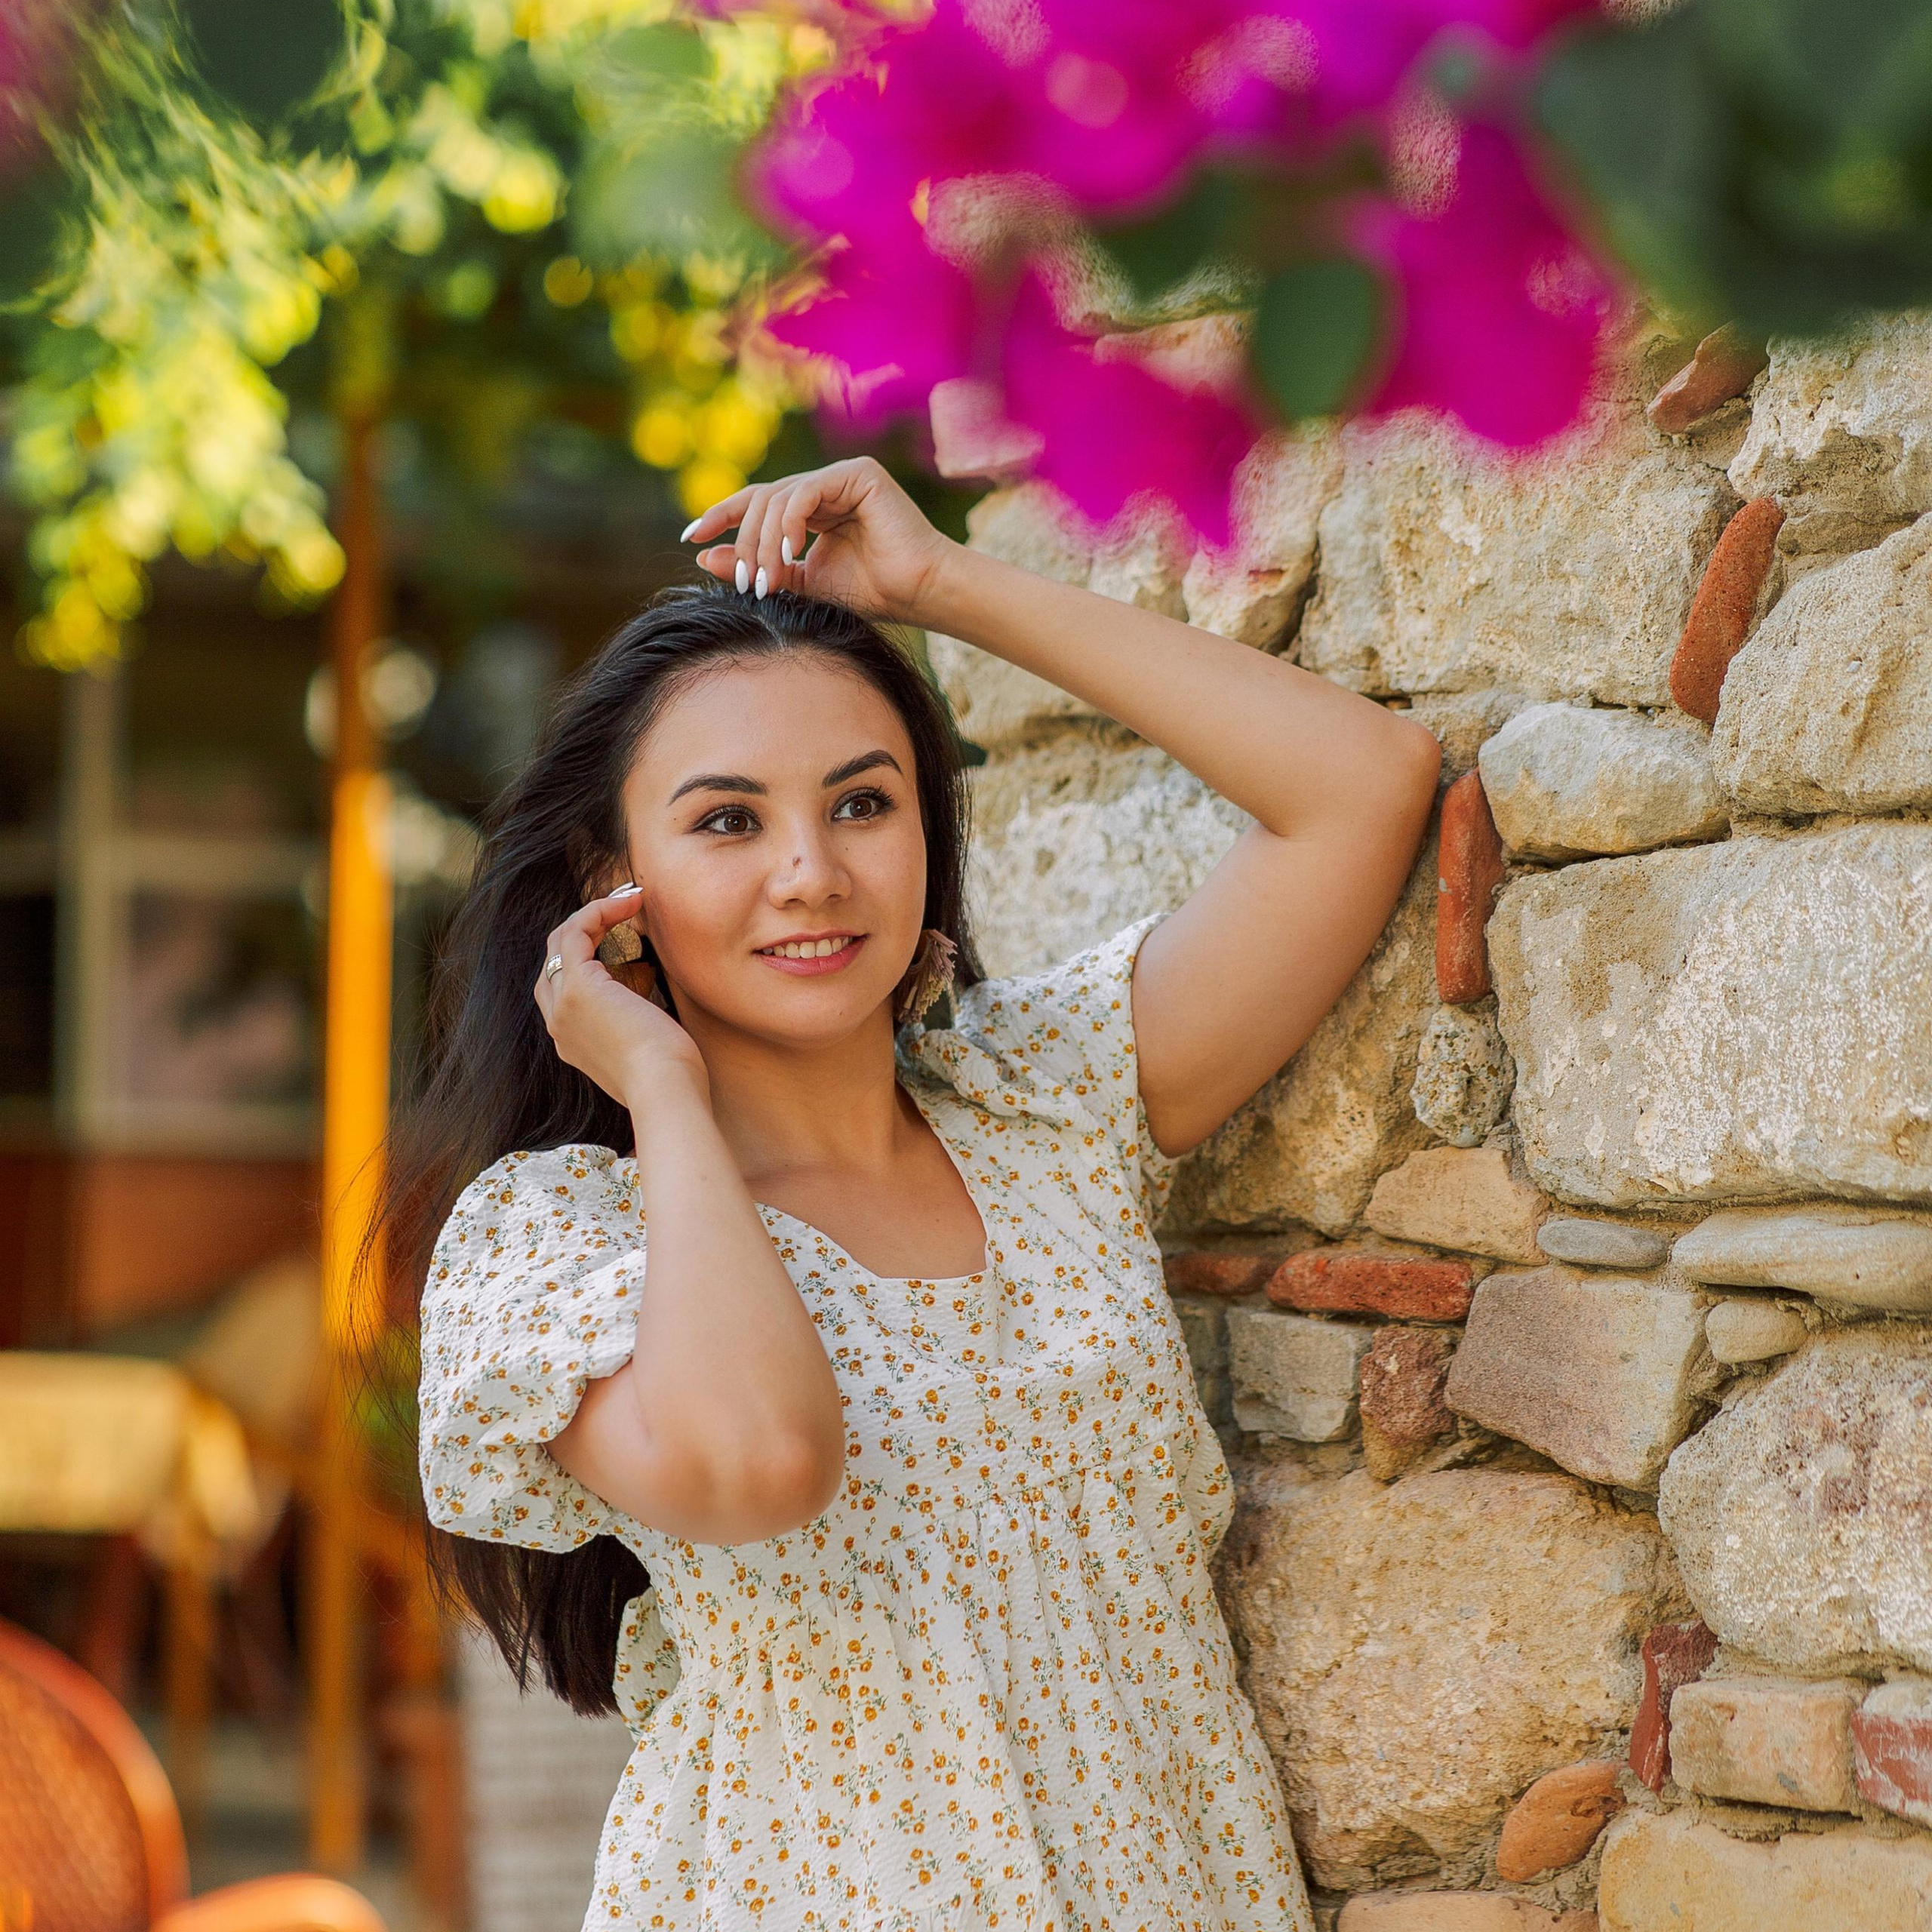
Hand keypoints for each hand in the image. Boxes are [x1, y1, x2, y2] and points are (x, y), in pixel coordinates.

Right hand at [534, 887, 707, 1108]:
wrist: (665, 1091)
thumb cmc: (671, 1075)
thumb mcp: (647, 1046)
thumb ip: (637, 1023)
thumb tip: (650, 1002)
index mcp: (571, 1040)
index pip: (564, 985)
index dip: (590, 954)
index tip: (628, 937)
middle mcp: (558, 1023)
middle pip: (555, 959)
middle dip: (586, 929)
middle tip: (626, 910)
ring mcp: (562, 1005)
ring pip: (560, 942)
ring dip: (594, 915)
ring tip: (631, 901)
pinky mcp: (578, 988)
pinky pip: (575, 933)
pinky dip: (598, 912)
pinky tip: (629, 904)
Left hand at [682, 456, 956, 625]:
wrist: (918, 593)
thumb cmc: (871, 593)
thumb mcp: (801, 584)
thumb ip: (757, 569)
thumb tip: (701, 557)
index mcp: (812, 508)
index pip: (757, 503)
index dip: (721, 516)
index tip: (692, 538)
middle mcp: (824, 487)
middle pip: (762, 501)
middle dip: (745, 543)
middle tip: (747, 582)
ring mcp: (841, 476)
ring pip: (779, 497)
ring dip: (764, 542)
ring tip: (767, 579)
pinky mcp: (858, 473)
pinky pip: (805, 492)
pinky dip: (789, 523)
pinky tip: (789, 553)